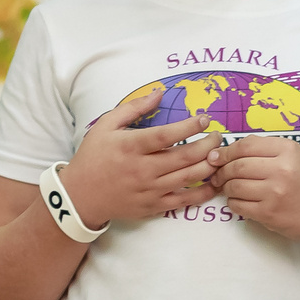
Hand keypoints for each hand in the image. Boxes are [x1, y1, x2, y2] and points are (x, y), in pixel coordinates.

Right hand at [61, 88, 222, 226]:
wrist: (81, 196)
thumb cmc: (94, 157)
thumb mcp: (105, 126)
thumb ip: (133, 108)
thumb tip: (159, 93)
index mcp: (131, 147)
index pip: (166, 135)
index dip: (189, 126)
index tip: (204, 119)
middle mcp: (143, 169)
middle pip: (184, 157)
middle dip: (207, 144)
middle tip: (218, 136)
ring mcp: (150, 190)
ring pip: (188, 177)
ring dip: (209, 166)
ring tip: (218, 154)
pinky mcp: (154, 206)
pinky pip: (184, 201)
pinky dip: (202, 193)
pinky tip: (213, 183)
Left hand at [208, 135, 299, 242]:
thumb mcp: (296, 156)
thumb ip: (266, 150)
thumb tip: (226, 151)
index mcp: (287, 150)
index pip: (245, 146)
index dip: (226, 151)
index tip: (216, 157)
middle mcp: (282, 170)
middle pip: (237, 166)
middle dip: (222, 171)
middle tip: (218, 175)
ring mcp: (275, 193)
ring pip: (234, 186)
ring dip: (226, 187)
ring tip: (229, 188)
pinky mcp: (270, 214)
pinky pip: (239, 206)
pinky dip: (233, 203)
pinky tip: (240, 201)